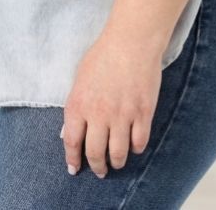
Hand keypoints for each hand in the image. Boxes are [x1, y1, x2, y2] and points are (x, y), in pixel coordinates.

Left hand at [62, 33, 160, 177]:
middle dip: (97, 167)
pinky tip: (134, 147)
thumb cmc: (102, 57)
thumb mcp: (79, 80)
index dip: (73, 159)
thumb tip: (75, 127)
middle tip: (100, 171)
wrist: (130, 43)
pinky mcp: (143, 113)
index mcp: (78, 105)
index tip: (74, 169)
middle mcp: (98, 115)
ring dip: (117, 162)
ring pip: (119, 153)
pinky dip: (136, 148)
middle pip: (95, 153)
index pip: (72, 142)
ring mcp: (122, 116)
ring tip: (117, 163)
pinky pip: (139, 142)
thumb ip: (78, 105)